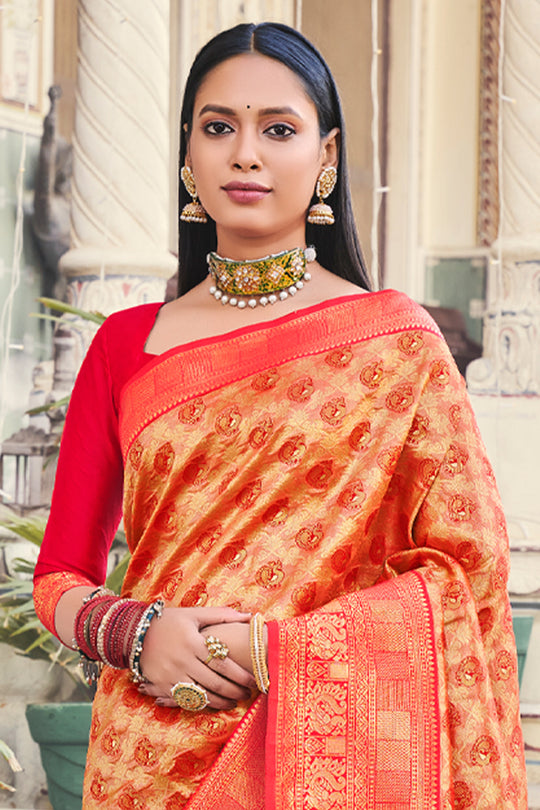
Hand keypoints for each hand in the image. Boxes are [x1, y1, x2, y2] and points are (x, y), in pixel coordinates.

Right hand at [138, 606, 255, 709]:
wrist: (135, 633)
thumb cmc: (169, 621)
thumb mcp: (194, 614)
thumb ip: (221, 615)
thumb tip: (249, 616)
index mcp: (193, 642)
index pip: (222, 663)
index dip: (239, 674)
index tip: (253, 680)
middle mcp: (183, 661)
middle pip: (215, 682)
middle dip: (235, 690)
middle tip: (248, 693)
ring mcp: (172, 676)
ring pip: (202, 695)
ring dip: (221, 702)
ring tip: (235, 701)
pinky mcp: (162, 686)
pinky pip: (186, 700)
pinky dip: (201, 704)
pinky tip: (213, 704)